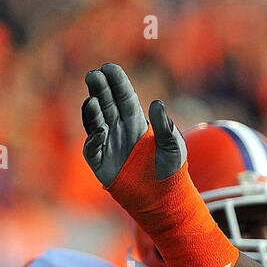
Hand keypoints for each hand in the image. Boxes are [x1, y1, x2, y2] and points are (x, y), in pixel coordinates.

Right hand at [81, 62, 184, 193]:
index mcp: (137, 122)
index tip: (109, 68)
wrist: (164, 199)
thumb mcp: (174, 147)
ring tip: (93, 100)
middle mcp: (119, 130)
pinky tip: (101, 131)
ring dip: (92, 110)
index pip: (124, 97)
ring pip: (95, 121)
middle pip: (106, 104)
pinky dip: (95, 138)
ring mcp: (108, 144)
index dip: (116, 82)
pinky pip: (93, 147)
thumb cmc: (172, 171)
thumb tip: (156, 103)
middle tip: (94, 75)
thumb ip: (166, 126)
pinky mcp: (101, 162)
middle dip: (99, 89)